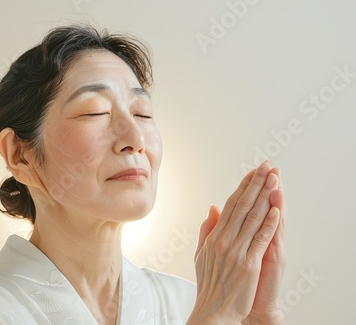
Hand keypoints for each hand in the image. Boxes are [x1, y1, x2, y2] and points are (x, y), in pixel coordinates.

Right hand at [187, 161, 281, 323]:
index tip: (253, 172)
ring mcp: (236, 251)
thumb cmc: (209, 284)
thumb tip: (213, 207)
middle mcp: (224, 240)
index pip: (231, 204)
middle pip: (242, 206)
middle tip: (266, 166)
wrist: (212, 310)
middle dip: (256, 184)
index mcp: (214, 236)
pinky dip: (269, 223)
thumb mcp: (201, 253)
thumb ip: (207, 228)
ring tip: (274, 179)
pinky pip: (260, 239)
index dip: (243, 186)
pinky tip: (276, 209)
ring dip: (265, 197)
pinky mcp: (249, 264)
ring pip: (253, 218)